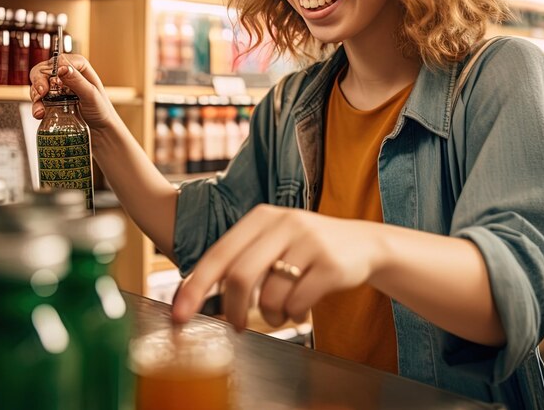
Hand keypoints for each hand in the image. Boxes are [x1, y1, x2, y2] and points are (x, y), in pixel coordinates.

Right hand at [29, 53, 116, 129]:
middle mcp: (67, 74)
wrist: (100, 129)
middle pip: (43, 70)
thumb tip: (62, 68)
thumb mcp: (91, 95)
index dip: (52, 71)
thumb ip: (77, 81)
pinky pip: (38, 98)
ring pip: (38, 84)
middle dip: (38, 82)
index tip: (53, 84)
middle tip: (41, 94)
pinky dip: (36, 105)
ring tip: (40, 110)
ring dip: (35, 96)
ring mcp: (58, 87)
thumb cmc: (101, 110)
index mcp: (79, 66)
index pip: (58, 60)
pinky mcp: (52, 99)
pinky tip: (40, 114)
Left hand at [171, 204, 384, 330]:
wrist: (364, 244)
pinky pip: (298, 303)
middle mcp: (284, 223)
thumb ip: (242, 258)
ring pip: (270, 295)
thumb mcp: (274, 240)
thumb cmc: (307, 248)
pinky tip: (302, 308)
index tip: (179, 314)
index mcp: (262, 217)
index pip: (219, 253)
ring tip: (282, 312)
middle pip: (240, 275)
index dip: (196, 286)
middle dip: (232, 309)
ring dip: (271, 315)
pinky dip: (294, 315)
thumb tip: (194, 292)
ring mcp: (309, 241)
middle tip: (236, 326)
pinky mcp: (330, 264)